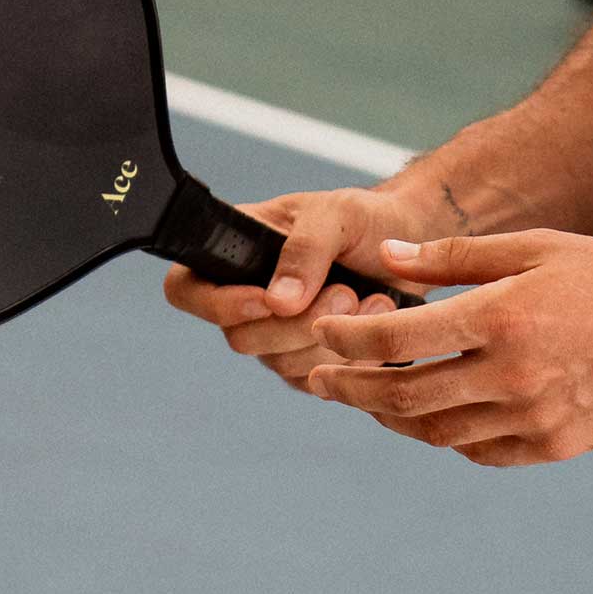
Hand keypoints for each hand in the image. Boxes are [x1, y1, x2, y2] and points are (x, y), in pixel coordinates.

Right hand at [162, 186, 429, 390]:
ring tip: (373, 300)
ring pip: (282, 363)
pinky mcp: (306, 364)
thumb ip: (304, 250)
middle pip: (241, 338)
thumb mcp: (335, 215)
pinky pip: (316, 379)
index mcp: (232, 254)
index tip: (268, 298)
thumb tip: (277, 302)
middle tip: (345, 292)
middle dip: (298, 323)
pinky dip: (352, 357)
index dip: (217, 304)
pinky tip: (375, 322)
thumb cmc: (363, 220)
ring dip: (333, 337)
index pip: (185, 290)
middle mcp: (243, 300)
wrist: (406, 245)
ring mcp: (273, 337)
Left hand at [306, 229, 592, 465]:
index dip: (346, 338)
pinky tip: (431, 416)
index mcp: (502, 318)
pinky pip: (479, 452)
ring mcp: (534, 418)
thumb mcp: (533, 248)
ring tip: (367, 398)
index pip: (396, 339)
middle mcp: (513, 375)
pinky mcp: (555, 446)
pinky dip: (445, 436)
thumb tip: (388, 258)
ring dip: (390, 417)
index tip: (322, 334)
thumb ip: (453, 258)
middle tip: (319, 379)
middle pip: (404, 396)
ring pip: (436, 432)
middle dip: (350, 389)